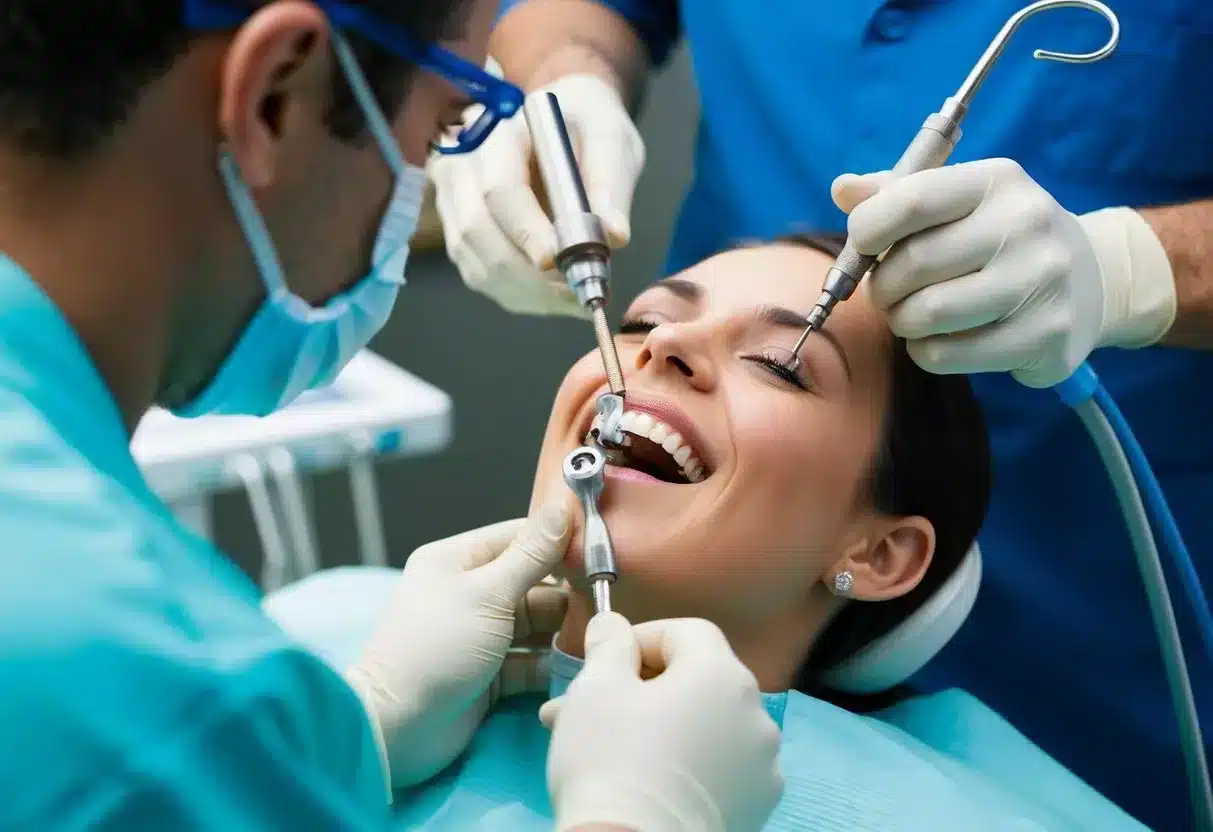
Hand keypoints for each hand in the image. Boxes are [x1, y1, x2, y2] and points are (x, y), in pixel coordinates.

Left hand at [346, 496, 573, 789]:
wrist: (397, 727)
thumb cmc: (438, 646)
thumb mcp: (488, 593)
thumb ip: (532, 554)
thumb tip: (564, 504)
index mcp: (456, 561)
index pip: (518, 537)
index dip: (558, 542)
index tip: (602, 550)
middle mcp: (468, 593)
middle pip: (532, 582)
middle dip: (566, 594)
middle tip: (604, 604)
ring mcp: (479, 635)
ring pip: (534, 624)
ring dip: (562, 630)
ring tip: (595, 638)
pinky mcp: (489, 674)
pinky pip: (530, 660)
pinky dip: (551, 663)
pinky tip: (578, 666)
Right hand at [430, 70, 644, 316]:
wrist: (562, 125)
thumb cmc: (586, 127)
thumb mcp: (610, 138)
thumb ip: (611, 183)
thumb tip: (614, 237)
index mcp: (499, 135)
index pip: (499, 189)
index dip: (525, 231)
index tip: (556, 263)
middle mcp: (464, 168)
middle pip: (478, 232)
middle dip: (528, 275)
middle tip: (576, 296)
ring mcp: (455, 204)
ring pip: (477, 262)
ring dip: (526, 293)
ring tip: (572, 300)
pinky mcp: (461, 235)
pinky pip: (481, 276)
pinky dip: (519, 295)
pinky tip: (553, 297)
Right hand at [541, 614, 782, 831]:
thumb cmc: (612, 760)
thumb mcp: (596, 687)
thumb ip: (609, 644)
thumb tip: (613, 624)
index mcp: (721, 674)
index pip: (686, 632)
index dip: (641, 638)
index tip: (604, 663)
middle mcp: (755, 712)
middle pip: (696, 679)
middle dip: (641, 686)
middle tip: (586, 707)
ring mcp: (762, 764)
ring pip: (705, 724)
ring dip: (662, 724)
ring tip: (609, 746)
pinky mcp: (757, 806)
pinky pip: (721, 765)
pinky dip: (689, 762)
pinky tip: (649, 779)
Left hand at [833, 159, 1174, 387]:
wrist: (1091, 279)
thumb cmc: (998, 237)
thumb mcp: (958, 202)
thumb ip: (897, 194)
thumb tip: (842, 189)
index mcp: (997, 181)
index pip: (912, 199)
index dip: (868, 228)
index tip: (863, 244)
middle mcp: (1025, 225)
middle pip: (912, 264)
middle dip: (882, 285)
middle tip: (887, 291)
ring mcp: (1040, 282)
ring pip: (926, 314)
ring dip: (901, 321)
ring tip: (913, 314)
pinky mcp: (1044, 337)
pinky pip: (945, 355)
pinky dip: (925, 351)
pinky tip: (942, 338)